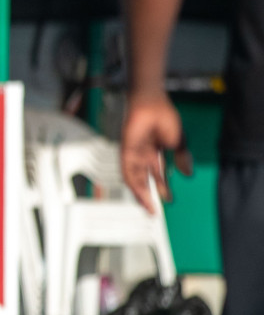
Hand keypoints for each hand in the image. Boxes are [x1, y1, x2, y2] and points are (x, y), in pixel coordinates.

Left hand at [121, 93, 191, 212]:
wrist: (152, 103)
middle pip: (144, 180)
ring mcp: (134, 154)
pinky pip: (127, 170)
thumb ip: (181, 158)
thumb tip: (187, 174)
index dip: (162, 188)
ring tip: (147, 206)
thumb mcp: (178, 142)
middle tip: (154, 210)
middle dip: (149, 195)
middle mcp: (143, 156)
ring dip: (140, 193)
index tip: (167, 201)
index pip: (157, 176)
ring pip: (135, 179)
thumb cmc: (164, 117)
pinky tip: (138, 192)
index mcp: (155, 153)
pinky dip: (132, 182)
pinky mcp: (126, 150)